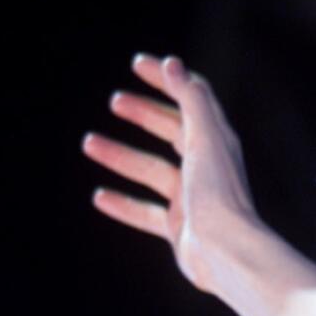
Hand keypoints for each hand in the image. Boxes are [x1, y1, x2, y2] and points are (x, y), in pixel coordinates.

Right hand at [83, 54, 261, 295]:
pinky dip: (124, 203)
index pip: (193, 99)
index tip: (138, 63)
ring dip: (122, 155)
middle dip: (146, 114)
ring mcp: (193, 197)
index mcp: (217, 141)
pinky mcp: (180, 226)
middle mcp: (207, 166)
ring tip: (89, 142)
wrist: (226, 251)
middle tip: (115, 101)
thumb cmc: (219, 194)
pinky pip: (147, 211)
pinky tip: (100, 197)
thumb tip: (172, 63)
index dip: (168, 79)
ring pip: (152, 170)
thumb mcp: (205, 139)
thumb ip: (191, 99)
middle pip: (174, 131)